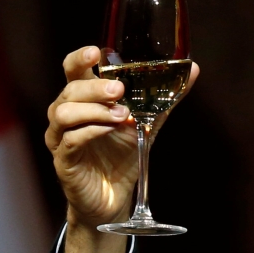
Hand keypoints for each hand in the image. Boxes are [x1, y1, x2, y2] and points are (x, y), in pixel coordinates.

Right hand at [45, 46, 199, 252]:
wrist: (114, 199)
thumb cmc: (122, 157)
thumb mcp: (147, 125)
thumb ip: (165, 99)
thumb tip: (192, 70)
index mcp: (83, 101)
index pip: (72, 71)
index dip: (80, 59)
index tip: (98, 53)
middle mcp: (66, 115)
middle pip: (69, 90)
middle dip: (94, 87)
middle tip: (119, 91)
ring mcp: (61, 138)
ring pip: (63, 113)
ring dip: (94, 110)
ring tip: (122, 115)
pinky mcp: (64, 161)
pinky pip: (71, 140)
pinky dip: (92, 131)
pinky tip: (112, 129)